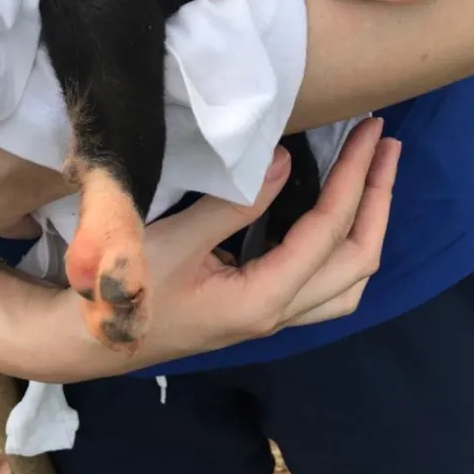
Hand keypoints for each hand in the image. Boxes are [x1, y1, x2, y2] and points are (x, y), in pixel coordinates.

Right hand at [39, 117, 398, 380]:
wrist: (86, 341)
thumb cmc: (124, 290)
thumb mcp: (175, 240)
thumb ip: (236, 203)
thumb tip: (287, 161)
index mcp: (263, 300)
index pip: (329, 232)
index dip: (356, 178)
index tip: (370, 132)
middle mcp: (278, 314)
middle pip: (357, 261)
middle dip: (379, 198)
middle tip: (387, 144)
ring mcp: (271, 317)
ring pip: (348, 283)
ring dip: (369, 226)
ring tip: (375, 177)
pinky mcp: (258, 310)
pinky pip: (325, 285)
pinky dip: (343, 247)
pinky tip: (336, 216)